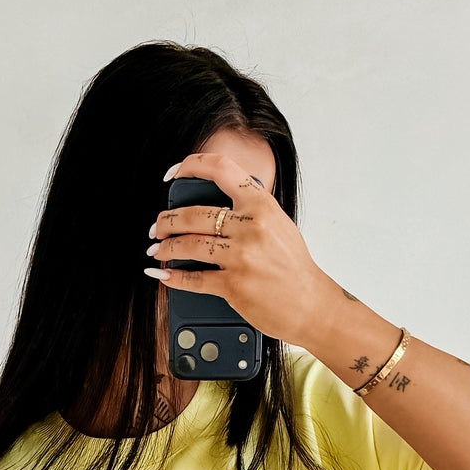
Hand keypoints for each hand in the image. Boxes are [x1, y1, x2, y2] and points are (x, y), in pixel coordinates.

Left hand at [146, 150, 336, 342]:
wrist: (311, 303)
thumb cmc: (294, 266)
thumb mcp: (277, 224)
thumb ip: (250, 209)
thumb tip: (214, 203)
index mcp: (261, 205)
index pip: (220, 169)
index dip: (190, 166)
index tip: (173, 175)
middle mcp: (250, 227)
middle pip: (193, 214)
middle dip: (166, 220)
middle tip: (158, 227)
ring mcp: (241, 257)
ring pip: (188, 245)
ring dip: (166, 248)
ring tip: (158, 249)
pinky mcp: (234, 286)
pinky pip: (194, 278)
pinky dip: (174, 278)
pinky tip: (165, 275)